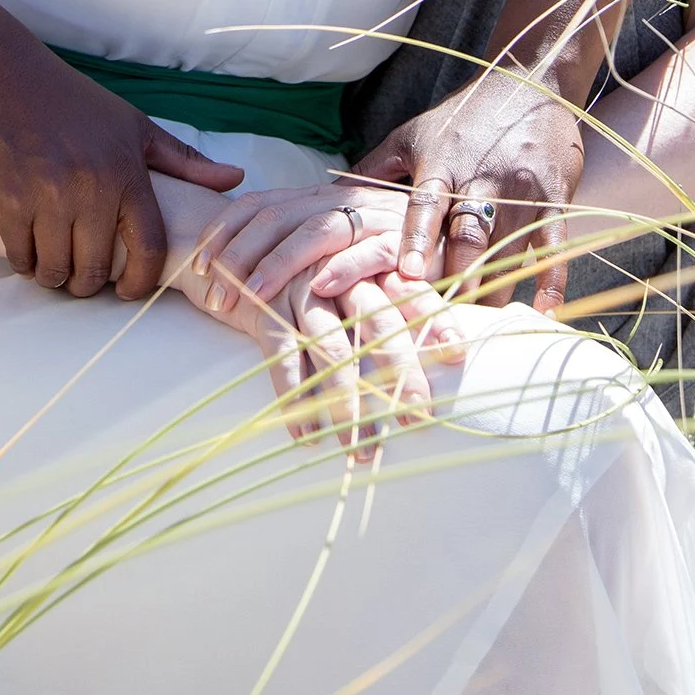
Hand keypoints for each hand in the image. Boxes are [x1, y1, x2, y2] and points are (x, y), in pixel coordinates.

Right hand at [0, 66, 242, 300]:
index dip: (141, 282)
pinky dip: (26, 264)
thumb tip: (236, 179)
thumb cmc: (77, 104)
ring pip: (54, 270)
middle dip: (89, 285)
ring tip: (57, 266)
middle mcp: (88, 190)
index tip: (131, 290)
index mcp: (126, 173)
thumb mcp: (136, 127)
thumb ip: (186, 161)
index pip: (148, 248)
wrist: (8, 80)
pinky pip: (20, 258)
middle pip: (94, 271)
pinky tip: (32, 252)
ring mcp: (44, 197)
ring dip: (56, 277)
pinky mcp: (6, 201)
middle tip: (85, 277)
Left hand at [190, 184, 415, 314]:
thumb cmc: (379, 248)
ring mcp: (370, 218)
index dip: (223, 233)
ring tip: (252, 296)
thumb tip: (239, 267)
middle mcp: (337, 200)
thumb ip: (293, 242)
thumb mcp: (331, 240)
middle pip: (276, 216)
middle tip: (214, 297)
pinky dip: (344, 268)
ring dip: (279, 264)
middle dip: (239, 256)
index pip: (256, 204)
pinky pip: (370, 252)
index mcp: (313, 197)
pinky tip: (320, 288)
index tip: (196, 268)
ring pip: (315, 231)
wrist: (448, 236)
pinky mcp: (402, 243)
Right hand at [252, 268, 456, 455]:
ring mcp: (301, 289)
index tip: (458, 353)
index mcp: (368, 261)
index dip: (435, 318)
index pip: (410, 289)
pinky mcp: (266, 308)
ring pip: (332, 346)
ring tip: (359, 447)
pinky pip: (284, 356)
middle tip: (418, 414)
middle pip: (377, 319)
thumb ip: (390, 299)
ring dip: (346, 400)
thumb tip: (439, 349)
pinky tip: (306, 435)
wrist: (237, 248)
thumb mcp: (351, 273)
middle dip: (400, 369)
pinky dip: (294, 396)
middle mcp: (340, 271)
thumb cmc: (309, 272)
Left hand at [356, 65, 584, 311]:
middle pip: (467, 237)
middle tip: (439, 322)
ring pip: (505, 249)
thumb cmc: (464, 116)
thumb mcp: (415, 134)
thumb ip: (375, 168)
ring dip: (491, 290)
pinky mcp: (556, 198)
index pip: (425, 204)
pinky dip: (550, 282)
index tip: (406, 274)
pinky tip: (543, 314)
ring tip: (475, 329)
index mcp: (441, 163)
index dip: (415, 239)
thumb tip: (332, 198)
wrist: (531, 84)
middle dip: (454, 280)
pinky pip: (553, 246)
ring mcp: (521, 190)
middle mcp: (481, 178)